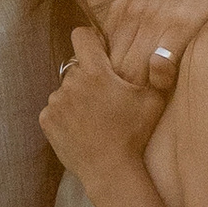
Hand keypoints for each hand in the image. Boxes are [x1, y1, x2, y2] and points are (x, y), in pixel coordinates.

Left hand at [40, 25, 164, 186]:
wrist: (110, 170)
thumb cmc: (134, 135)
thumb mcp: (154, 102)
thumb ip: (161, 73)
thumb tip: (161, 51)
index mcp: (96, 73)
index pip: (81, 36)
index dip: (89, 39)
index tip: (98, 49)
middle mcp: (71, 83)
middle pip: (76, 68)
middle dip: (88, 78)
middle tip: (104, 99)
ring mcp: (56, 102)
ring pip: (64, 90)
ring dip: (75, 98)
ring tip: (93, 118)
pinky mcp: (46, 119)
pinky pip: (54, 108)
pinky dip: (64, 115)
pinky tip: (80, 129)